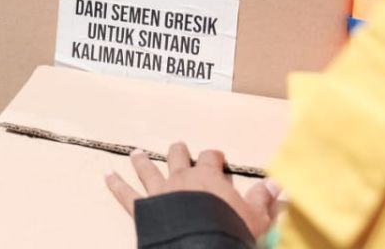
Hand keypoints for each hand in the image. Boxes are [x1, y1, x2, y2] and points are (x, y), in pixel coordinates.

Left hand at [104, 142, 280, 238]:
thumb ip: (264, 199)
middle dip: (178, 152)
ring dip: (142, 161)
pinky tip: (106, 175)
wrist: (201, 245)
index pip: (211, 158)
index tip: (216, 157)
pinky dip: (115, 184)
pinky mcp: (143, 208)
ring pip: (148, 170)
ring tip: (136, 153)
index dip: (213, 156)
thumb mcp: (255, 217)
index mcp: (208, 178)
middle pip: (178, 157)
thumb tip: (278, 183)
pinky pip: (125, 193)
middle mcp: (182, 178)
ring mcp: (160, 191)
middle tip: (178, 147)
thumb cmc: (229, 229)